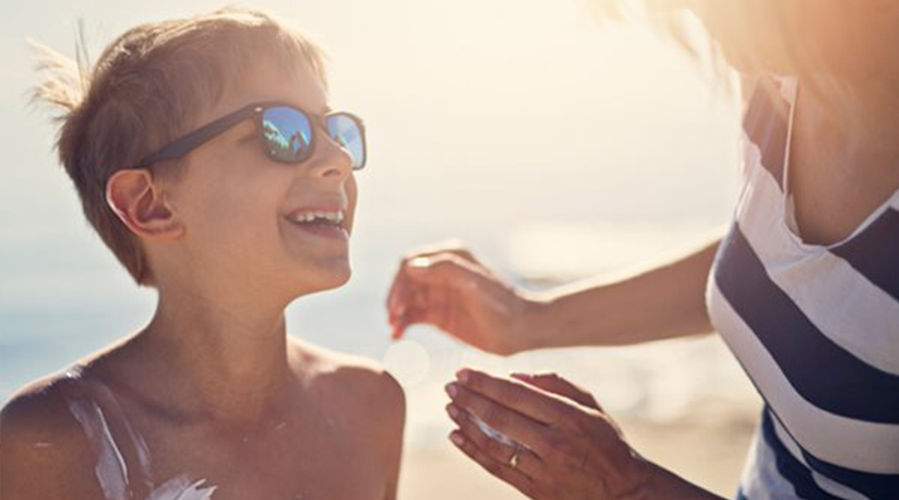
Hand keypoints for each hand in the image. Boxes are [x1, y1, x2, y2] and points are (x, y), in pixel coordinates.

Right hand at [386, 241, 540, 354]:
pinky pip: (413, 316)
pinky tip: (397, 335)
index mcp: (449, 257)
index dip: (400, 282)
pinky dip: (402, 324)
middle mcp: (441, 273)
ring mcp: (439, 294)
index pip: (411, 262)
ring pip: (406, 300)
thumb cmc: (501, 304)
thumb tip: (412, 266)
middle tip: (392, 318)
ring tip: (394, 329)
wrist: (522, 330)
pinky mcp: (439, 315)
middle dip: (396, 298)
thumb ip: (446, 269)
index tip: (398, 304)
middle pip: (405, 281)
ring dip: (396, 312)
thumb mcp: (475, 283)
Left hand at [444, 368, 651, 499]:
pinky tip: (457, 436)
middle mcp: (555, 442)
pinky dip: (473, 451)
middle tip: (450, 387)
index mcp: (568, 416)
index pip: (516, 394)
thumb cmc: (604, 441)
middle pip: (500, 417)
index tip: (463, 372)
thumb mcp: (590, 406)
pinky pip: (496, 468)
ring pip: (494, 443)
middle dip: (470, 399)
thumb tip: (514, 375)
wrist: (623, 492)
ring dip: (467, 423)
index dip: (485, 382)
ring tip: (451, 408)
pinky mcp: (536, 491)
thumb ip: (556, 384)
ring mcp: (544, 469)